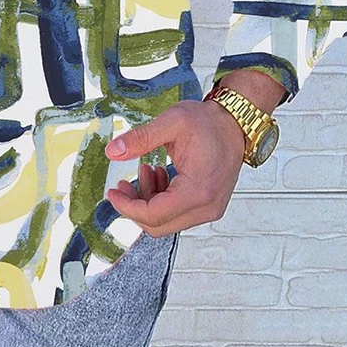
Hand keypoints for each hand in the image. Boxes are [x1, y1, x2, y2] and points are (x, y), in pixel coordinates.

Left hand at [104, 98, 246, 236]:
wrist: (235, 123)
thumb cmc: (208, 122)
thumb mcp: (171, 122)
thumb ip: (140, 138)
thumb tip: (112, 151)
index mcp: (197, 190)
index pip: (153, 215)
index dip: (127, 207)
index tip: (112, 192)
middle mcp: (207, 207)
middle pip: (158, 225)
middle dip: (135, 206)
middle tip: (123, 183)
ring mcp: (210, 209)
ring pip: (167, 221)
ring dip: (149, 200)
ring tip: (146, 169)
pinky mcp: (209, 206)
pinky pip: (178, 214)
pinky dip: (162, 199)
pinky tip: (159, 174)